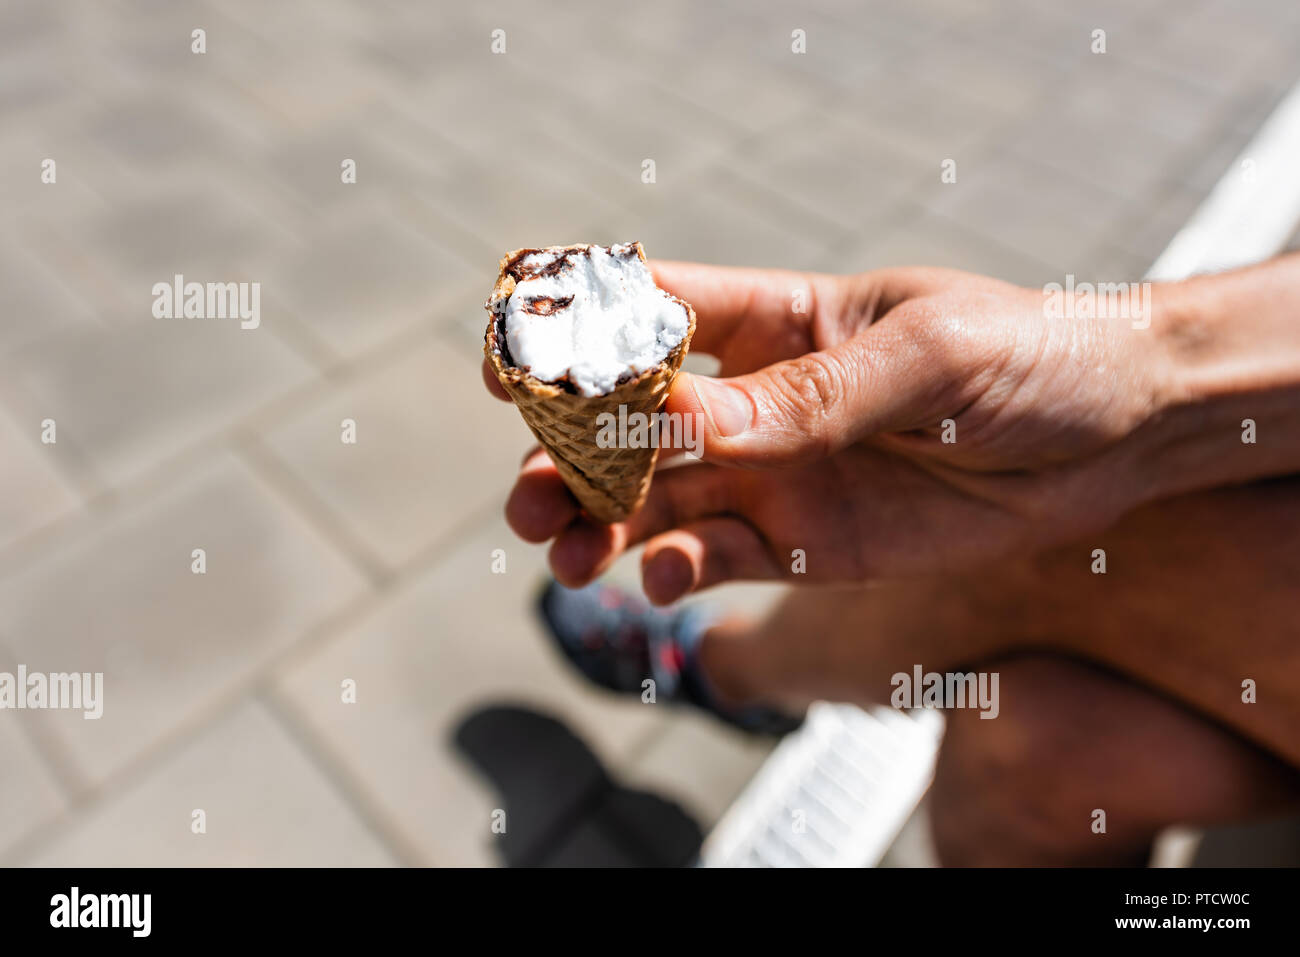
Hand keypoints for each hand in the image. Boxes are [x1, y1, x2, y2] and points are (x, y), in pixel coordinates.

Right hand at [482, 260, 1197, 602]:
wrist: (1111, 438)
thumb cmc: (1028, 358)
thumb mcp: (930, 357)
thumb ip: (814, 396)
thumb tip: (690, 426)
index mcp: (773, 319)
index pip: (644, 311)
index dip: (569, 334)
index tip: (512, 370)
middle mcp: (754, 400)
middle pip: (623, 422)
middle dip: (565, 455)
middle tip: (534, 497)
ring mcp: (773, 475)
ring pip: (652, 501)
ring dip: (597, 523)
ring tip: (567, 553)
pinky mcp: (802, 544)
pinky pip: (714, 559)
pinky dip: (675, 571)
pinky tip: (663, 580)